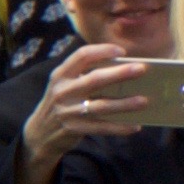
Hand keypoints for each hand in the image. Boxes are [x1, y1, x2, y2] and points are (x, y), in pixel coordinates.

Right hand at [31, 42, 149, 157]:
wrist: (40, 132)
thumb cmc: (62, 103)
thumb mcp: (65, 85)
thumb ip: (85, 76)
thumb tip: (125, 71)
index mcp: (61, 75)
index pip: (82, 56)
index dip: (102, 51)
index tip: (122, 51)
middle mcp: (63, 91)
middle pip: (95, 79)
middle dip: (120, 73)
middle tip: (142, 69)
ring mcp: (67, 111)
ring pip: (101, 106)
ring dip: (124, 103)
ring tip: (144, 101)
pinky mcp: (74, 129)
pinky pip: (101, 128)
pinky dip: (120, 128)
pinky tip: (135, 126)